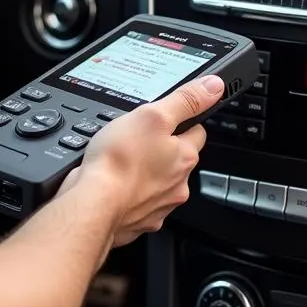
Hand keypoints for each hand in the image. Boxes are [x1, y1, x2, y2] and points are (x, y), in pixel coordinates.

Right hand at [63, 75, 224, 246]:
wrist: (94, 204)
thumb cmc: (118, 162)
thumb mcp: (153, 115)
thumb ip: (185, 100)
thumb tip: (213, 86)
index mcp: (184, 157)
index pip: (196, 132)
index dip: (182, 121)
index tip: (168, 119)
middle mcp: (177, 185)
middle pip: (177, 159)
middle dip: (163, 150)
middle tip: (140, 139)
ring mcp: (158, 206)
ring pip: (158, 182)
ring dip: (147, 173)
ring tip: (125, 161)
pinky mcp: (138, 220)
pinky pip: (139, 203)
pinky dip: (130, 194)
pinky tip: (115, 184)